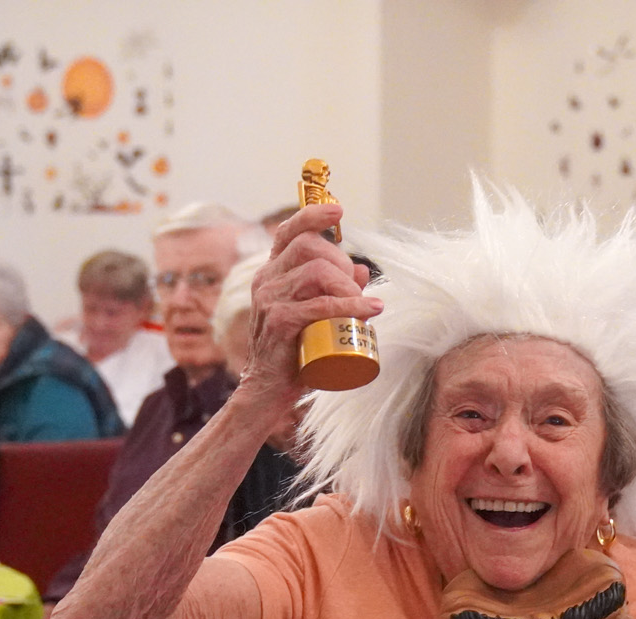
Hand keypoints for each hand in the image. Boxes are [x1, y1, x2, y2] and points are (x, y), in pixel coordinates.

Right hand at [235, 204, 381, 410]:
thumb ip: (337, 291)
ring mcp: (269, 299)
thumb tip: (361, 270)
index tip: (339, 211)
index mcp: (273, 272)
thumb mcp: (317, 316)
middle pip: (310, 247)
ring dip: (349, 287)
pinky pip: (318, 305)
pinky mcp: (277, 321)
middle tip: (357, 291)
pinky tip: (368, 311)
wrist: (270, 390)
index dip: (313, 216)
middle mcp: (267, 280)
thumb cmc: (295, 352)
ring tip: (364, 307)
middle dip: (342, 262)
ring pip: (316, 272)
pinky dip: (349, 307)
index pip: (289, 232)